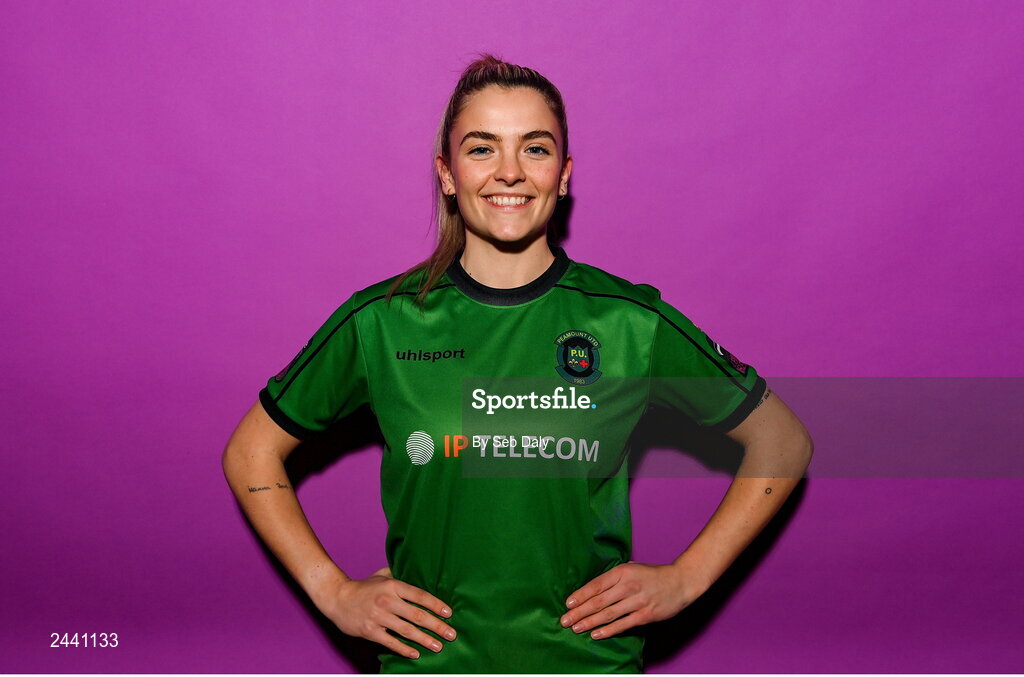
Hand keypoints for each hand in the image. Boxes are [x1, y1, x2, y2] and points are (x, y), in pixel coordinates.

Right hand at [314, 567, 456, 659]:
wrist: (337, 598)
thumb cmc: (363, 587)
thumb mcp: (381, 576)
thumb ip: (399, 575)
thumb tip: (419, 572)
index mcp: (393, 585)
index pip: (420, 596)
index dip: (436, 605)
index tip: (449, 613)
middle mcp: (387, 600)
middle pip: (417, 615)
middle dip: (437, 626)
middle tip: (451, 634)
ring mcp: (378, 617)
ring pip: (407, 631)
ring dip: (425, 639)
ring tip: (438, 646)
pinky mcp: (370, 631)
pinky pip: (391, 642)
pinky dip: (404, 649)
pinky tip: (416, 653)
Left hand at [559, 561, 705, 639]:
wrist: (680, 582)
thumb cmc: (652, 575)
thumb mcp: (631, 568)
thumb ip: (613, 578)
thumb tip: (590, 590)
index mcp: (622, 571)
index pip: (596, 585)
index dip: (580, 596)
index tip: (568, 604)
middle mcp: (628, 585)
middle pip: (598, 601)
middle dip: (579, 612)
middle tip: (565, 620)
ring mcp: (637, 601)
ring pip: (608, 614)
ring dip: (589, 622)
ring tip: (576, 628)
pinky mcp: (646, 615)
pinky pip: (623, 624)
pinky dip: (608, 630)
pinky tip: (595, 634)